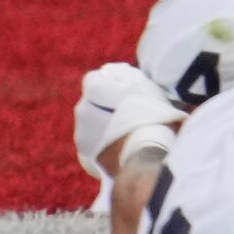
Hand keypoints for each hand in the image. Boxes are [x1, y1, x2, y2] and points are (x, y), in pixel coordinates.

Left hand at [72, 62, 180, 178]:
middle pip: (93, 104)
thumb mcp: (143, 84)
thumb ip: (122, 73)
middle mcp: (82, 111)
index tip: (128, 97)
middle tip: (132, 118)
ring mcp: (82, 137)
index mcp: (93, 89)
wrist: (150, 161)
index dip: (113, 87)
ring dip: (106, 129)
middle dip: (107, 108)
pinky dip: (105, 148)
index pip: (96, 79)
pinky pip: (94, 149)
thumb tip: (109, 72)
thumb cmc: (151, 118)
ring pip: (93, 127)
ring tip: (130, 138)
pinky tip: (123, 152)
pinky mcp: (86, 159)